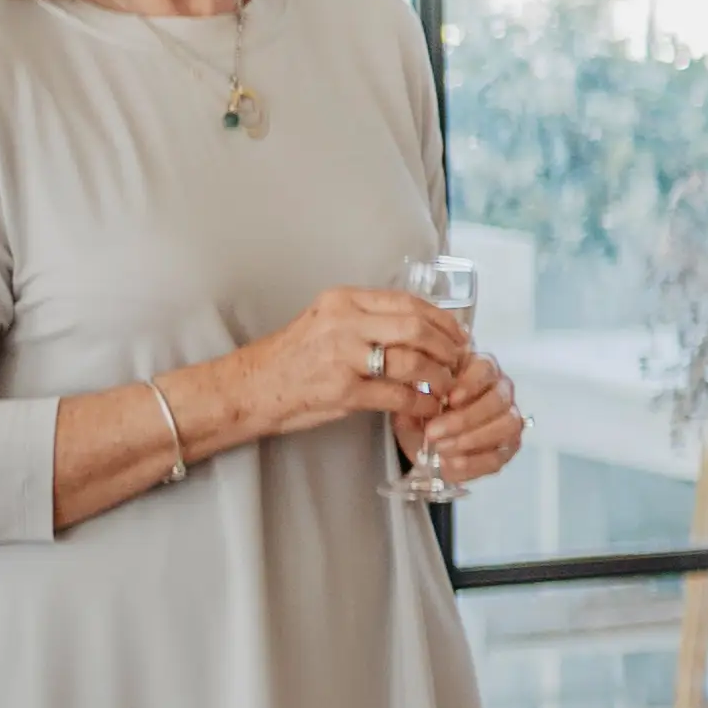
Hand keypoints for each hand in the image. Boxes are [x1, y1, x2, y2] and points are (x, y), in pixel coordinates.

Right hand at [246, 286, 471, 442]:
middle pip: (416, 328)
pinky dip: (420, 402)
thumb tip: (422, 328)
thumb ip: (368, 320)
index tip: (459, 334)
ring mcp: (343, 356)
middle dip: (446, 347)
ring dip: (438, 376)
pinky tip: (428, 406)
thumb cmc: (292, 358)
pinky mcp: (342, 390)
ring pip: (412, 361)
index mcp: (343, 301)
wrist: (248, 388)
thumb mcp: (327, 323)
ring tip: (446, 386)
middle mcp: (344, 323)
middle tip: (458, 362)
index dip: (442, 320)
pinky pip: (397, 395)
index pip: (407, 303)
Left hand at [408, 346, 526, 491]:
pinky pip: (499, 456)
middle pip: (498, 399)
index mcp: (479, 369)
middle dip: (465, 418)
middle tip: (432, 432)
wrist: (422, 437)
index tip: (448, 399)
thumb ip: (418, 395)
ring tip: (440, 449)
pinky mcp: (508, 447)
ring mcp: (509, 418)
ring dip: (472, 440)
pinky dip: (473, 463)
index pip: (486, 369)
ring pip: (507, 426)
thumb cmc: (423, 408)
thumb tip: (424, 401)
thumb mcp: (414, 397)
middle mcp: (501, 390)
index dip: (470, 384)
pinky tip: (449, 464)